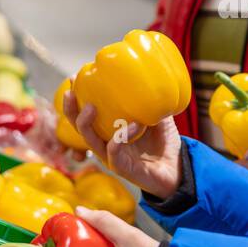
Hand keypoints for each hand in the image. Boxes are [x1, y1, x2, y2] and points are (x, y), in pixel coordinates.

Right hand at [63, 89, 181, 198]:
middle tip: (70, 92)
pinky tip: (133, 125)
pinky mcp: (121, 168)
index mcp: (110, 130)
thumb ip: (152, 101)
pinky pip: (114, 152)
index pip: (87, 114)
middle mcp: (106, 143)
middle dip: (70, 110)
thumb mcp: (159, 116)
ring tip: (90, 107)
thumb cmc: (165, 143)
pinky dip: (121, 137)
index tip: (74, 79)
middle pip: (79, 127)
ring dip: (85, 123)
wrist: (177, 169)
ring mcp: (112, 156)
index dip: (77, 98)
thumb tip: (151, 77)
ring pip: (90, 141)